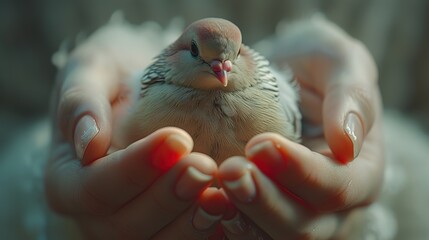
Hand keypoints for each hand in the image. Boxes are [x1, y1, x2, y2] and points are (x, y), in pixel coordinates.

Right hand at [45, 23, 222, 238]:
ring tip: (225, 194)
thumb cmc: (112, 78)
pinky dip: (207, 229)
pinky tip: (231, 206)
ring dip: (192, 222)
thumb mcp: (89, 70)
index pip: (95, 187)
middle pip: (127, 224)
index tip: (178, 138)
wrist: (135, 90)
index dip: (136, 169)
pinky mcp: (161, 225)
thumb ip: (80, 101)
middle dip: (169, 197)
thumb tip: (88, 143)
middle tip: (205, 166)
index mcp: (68, 179)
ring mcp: (129, 225)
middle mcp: (94, 214)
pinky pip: (181, 236)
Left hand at [218, 17, 382, 238]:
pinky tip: (203, 202)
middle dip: (264, 201)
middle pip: (305, 225)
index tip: (260, 144)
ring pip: (272, 237)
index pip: (338, 187)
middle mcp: (334, 206)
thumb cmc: (316, 69)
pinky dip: (224, 222)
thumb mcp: (341, 62)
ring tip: (211, 189)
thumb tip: (347, 144)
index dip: (300, 172)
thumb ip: (353, 96)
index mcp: (361, 172)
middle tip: (230, 170)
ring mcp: (298, 215)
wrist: (288, 80)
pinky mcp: (265, 215)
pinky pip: (247, 232)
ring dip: (241, 217)